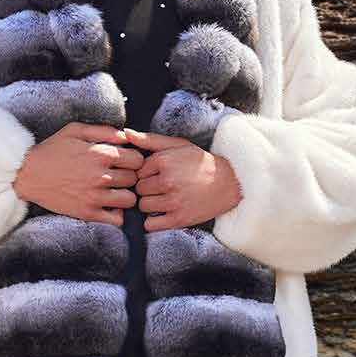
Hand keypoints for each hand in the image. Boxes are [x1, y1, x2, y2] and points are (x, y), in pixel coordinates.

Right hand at [12, 121, 144, 225]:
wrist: (27, 175)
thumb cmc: (51, 150)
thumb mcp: (75, 130)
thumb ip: (103, 131)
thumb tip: (127, 136)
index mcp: (101, 153)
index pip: (137, 160)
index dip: (134, 160)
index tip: (126, 163)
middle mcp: (101, 176)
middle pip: (135, 179)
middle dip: (130, 177)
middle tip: (119, 177)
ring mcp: (95, 196)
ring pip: (130, 199)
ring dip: (125, 195)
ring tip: (115, 191)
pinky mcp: (87, 213)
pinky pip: (117, 218)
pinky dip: (117, 213)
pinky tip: (109, 206)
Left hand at [123, 127, 242, 231]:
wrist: (229, 183)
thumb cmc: (200, 162)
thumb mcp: (178, 145)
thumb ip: (150, 140)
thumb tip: (125, 133)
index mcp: (164, 161)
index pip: (137, 170)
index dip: (147, 173)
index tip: (160, 173)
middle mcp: (167, 181)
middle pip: (139, 189)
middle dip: (148, 188)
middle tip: (164, 187)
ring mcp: (173, 201)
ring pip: (143, 205)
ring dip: (150, 204)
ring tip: (165, 198)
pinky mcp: (179, 219)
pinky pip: (150, 224)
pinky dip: (154, 220)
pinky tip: (164, 213)